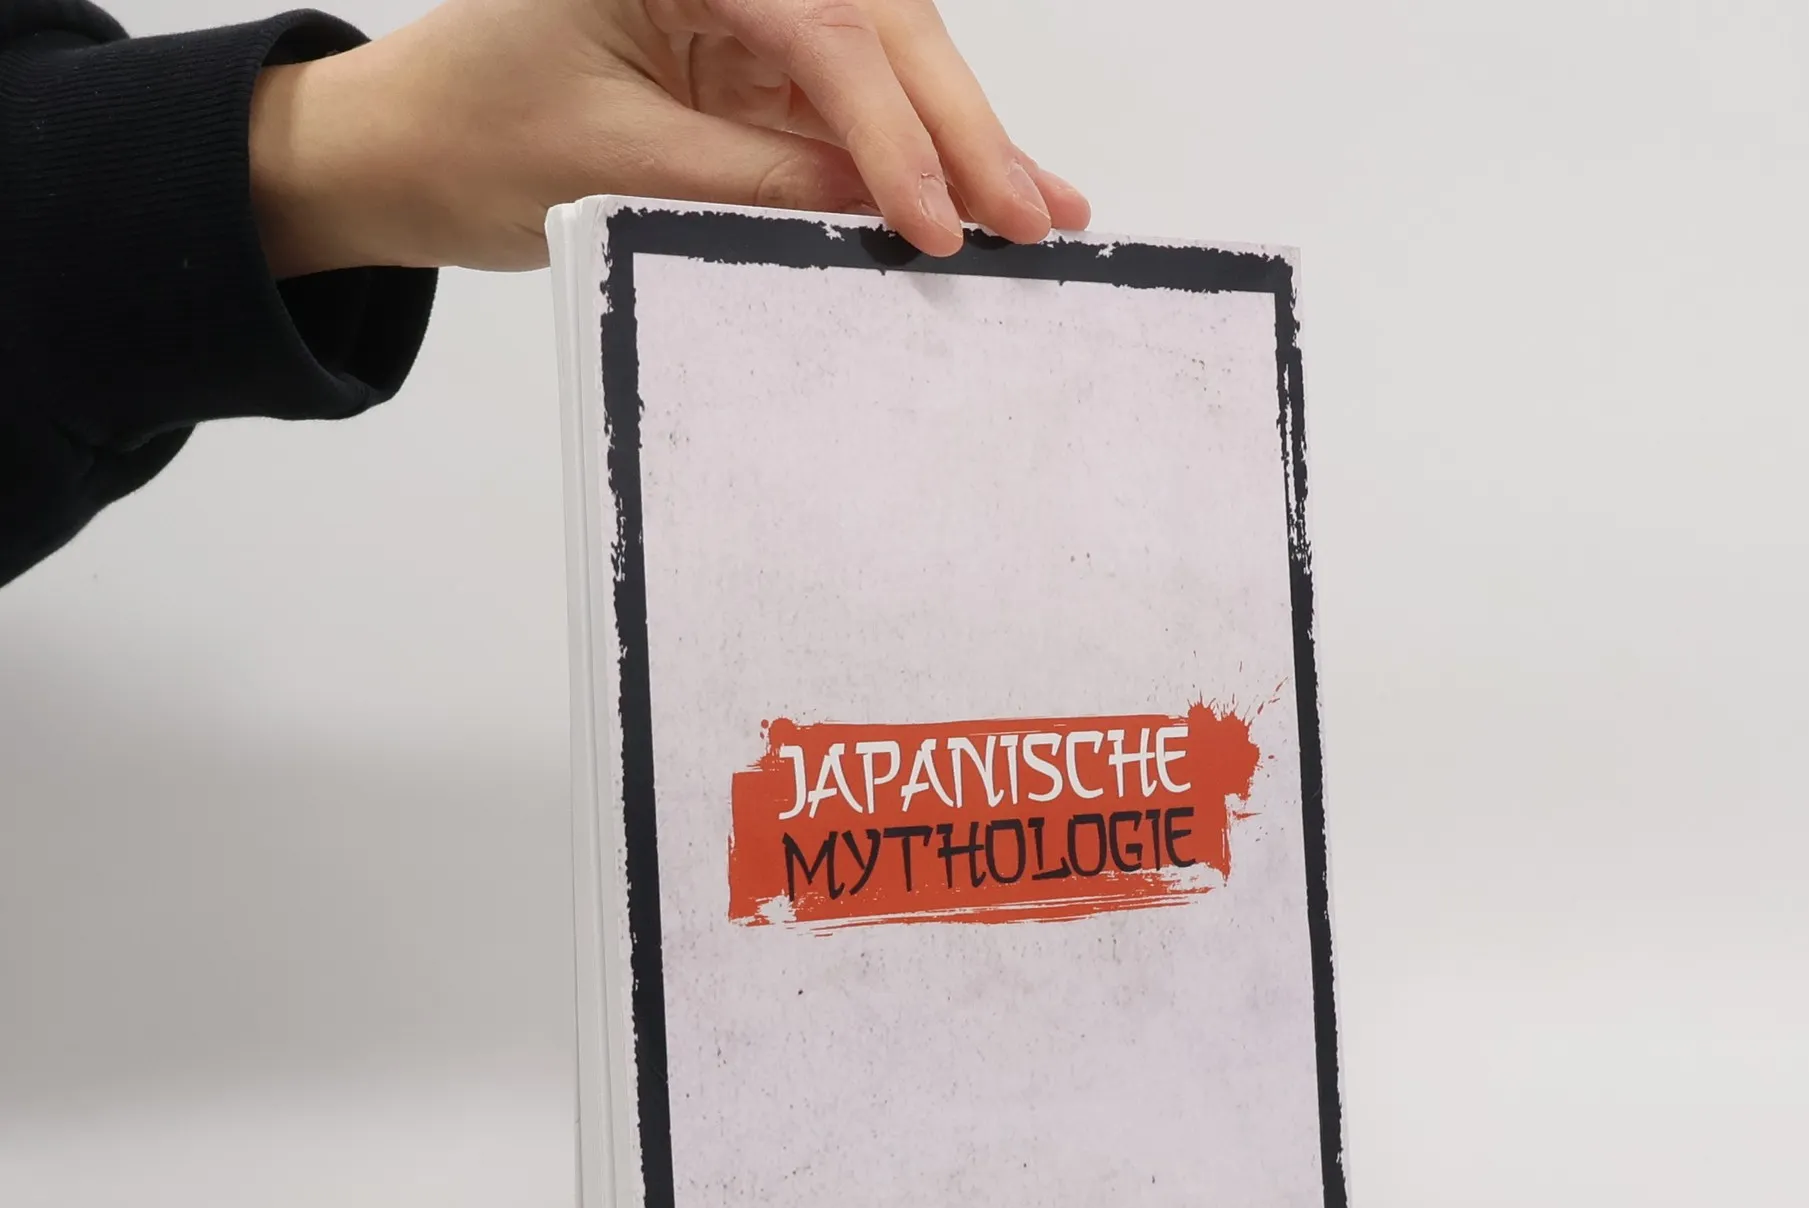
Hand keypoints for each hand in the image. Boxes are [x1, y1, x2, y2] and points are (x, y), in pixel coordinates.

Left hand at [250, 0, 1090, 275]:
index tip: (940, 218)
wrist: (401, 154)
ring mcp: (745, 7)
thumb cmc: (470, 142)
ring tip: (1039, 210)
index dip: (890, 131)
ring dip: (961, 140)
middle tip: (1035, 213)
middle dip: (960, 126)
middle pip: (875, 26)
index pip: (819, 28)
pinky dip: (913, 156)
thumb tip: (883, 210)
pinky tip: (981, 192)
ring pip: (883, 61)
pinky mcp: (753, 59)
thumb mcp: (616, 169)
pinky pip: (851, 104)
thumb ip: (756, 182)